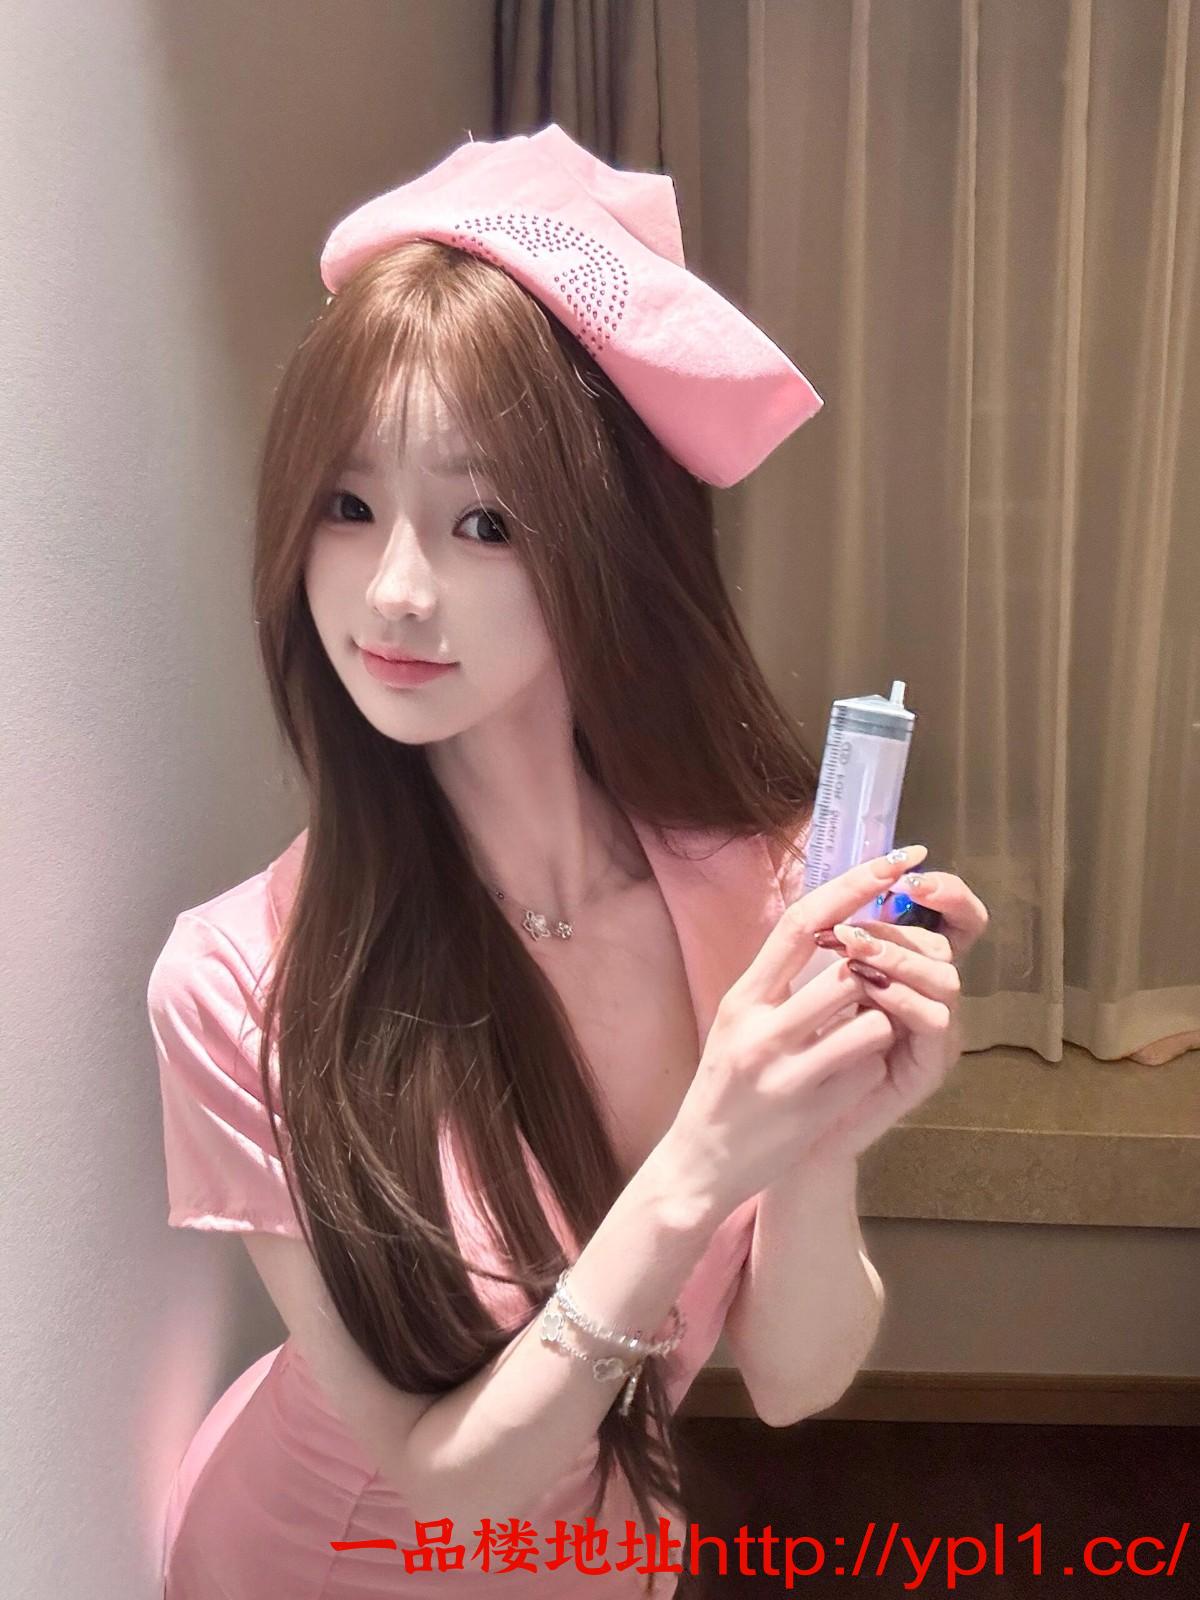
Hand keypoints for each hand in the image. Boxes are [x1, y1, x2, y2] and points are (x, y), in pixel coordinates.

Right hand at [670, 844, 948, 1218]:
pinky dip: (871, 1068)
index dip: (852, 886)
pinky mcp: (810, 1110)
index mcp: (743, 996)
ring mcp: (785, 1070)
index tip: (893, 861)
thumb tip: (829, 932)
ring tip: (862, 1038)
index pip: (801, 922)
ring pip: (869, 1020)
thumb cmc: (726, 1086)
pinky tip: (850, 1082)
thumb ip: (779, 983)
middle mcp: (759, 1026)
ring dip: (880, 1023)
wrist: (699, 1164)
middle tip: (888, 979)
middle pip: (845, 969)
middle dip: (877, 971)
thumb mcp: (739, 1024)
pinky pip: (869, 1069)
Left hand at [800, 867, 989, 1168]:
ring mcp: (935, 1031)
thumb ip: (835, 937)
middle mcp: (930, 994)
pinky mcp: (929, 1066)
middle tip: (850, 930)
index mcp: (910, 966)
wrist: (792, 1123)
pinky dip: (902, 998)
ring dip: (898, 957)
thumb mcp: (812, 981)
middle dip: (899, 928)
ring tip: (852, 951)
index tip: (913, 875)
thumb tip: (839, 884)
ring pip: (945, 978)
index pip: (954, 919)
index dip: (948, 893)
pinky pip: (935, 1021)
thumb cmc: (802, 1048)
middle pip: (945, 944)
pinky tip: (868, 990)